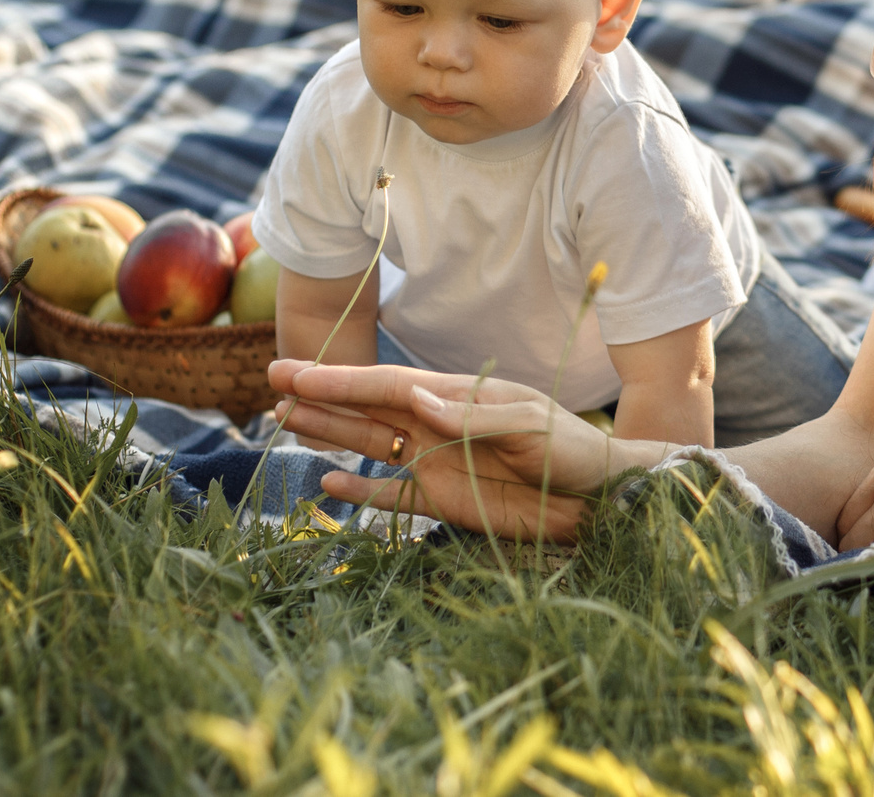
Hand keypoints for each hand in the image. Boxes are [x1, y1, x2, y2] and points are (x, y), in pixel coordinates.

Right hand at [266, 359, 639, 540]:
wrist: (600, 501)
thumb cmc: (572, 452)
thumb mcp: (528, 427)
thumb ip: (471, 417)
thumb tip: (413, 398)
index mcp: (459, 398)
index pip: (389, 385)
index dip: (340, 379)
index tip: (297, 372)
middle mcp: (439, 425)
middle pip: (368, 409)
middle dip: (322, 397)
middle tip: (273, 386)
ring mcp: (438, 463)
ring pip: (371, 445)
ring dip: (331, 433)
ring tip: (286, 422)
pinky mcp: (444, 502)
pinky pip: (392, 495)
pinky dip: (361, 490)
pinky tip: (328, 483)